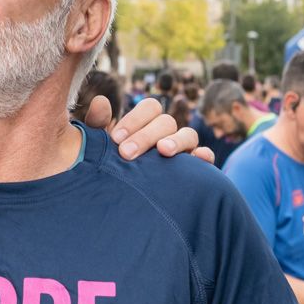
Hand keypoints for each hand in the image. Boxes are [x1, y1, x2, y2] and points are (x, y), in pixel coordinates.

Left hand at [85, 96, 214, 164]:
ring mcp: (184, 150)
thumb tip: (101, 101)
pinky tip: (198, 160)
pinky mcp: (196, 170)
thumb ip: (97, 126)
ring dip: (176, 141)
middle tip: (126, 153)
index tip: (115, 138)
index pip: (150, 107)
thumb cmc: (112, 169)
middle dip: (146, 135)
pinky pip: (205, 158)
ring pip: (188, 134)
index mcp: (147, 124)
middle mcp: (167, 134)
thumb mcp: (101, 149)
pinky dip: (204, 156)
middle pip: (166, 121)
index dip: (134, 119)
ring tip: (162, 151)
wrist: (122, 202)